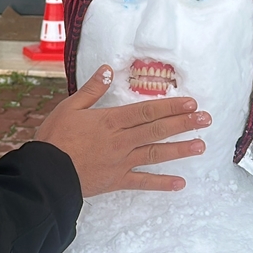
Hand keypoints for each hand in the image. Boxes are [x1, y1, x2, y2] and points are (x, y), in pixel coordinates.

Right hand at [34, 65, 209, 196]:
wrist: (46, 173)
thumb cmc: (55, 138)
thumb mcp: (70, 107)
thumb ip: (92, 89)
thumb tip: (107, 69)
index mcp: (111, 120)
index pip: (147, 111)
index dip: (171, 106)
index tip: (190, 102)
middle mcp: (121, 141)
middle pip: (157, 130)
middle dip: (183, 123)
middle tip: (206, 119)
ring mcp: (121, 162)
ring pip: (155, 154)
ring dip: (180, 149)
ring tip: (201, 145)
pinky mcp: (117, 180)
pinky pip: (143, 182)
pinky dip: (161, 183)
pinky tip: (180, 183)